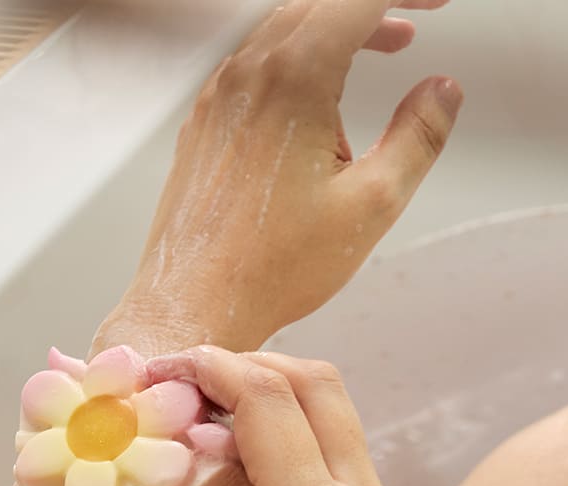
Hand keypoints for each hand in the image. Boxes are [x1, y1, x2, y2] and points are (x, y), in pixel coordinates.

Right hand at [21, 347, 538, 485]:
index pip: (267, 396)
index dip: (206, 367)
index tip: (152, 376)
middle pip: (311, 382)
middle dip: (240, 369)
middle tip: (174, 396)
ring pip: (329, 416)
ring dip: (266, 406)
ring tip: (199, 442)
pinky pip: (336, 458)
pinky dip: (288, 447)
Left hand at [101, 0, 462, 352]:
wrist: (192, 307)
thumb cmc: (267, 270)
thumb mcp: (371, 205)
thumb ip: (419, 135)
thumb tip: (442, 91)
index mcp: (291, 80)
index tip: (440, 3)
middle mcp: (245, 78)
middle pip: (319, 5)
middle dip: (375, 6)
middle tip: (417, 19)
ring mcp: (215, 102)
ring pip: (283, 33)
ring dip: (338, 30)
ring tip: (385, 49)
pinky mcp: (201, 129)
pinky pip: (253, 70)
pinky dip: (296, 61)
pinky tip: (319, 100)